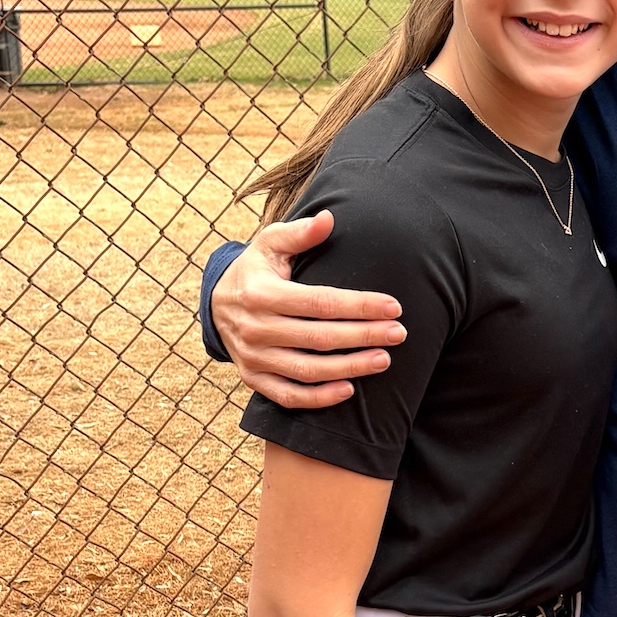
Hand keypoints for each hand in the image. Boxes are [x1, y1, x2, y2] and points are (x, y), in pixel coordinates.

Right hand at [212, 211, 407, 407]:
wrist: (217, 301)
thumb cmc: (256, 268)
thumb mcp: (270, 243)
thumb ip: (299, 233)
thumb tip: (328, 218)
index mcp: (262, 293)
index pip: (320, 302)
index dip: (359, 305)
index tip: (394, 307)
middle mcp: (255, 328)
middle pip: (319, 337)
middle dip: (364, 336)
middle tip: (399, 334)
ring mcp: (253, 357)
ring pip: (307, 370)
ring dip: (349, 368)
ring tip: (383, 360)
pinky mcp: (253, 377)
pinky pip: (288, 395)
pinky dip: (318, 398)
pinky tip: (348, 390)